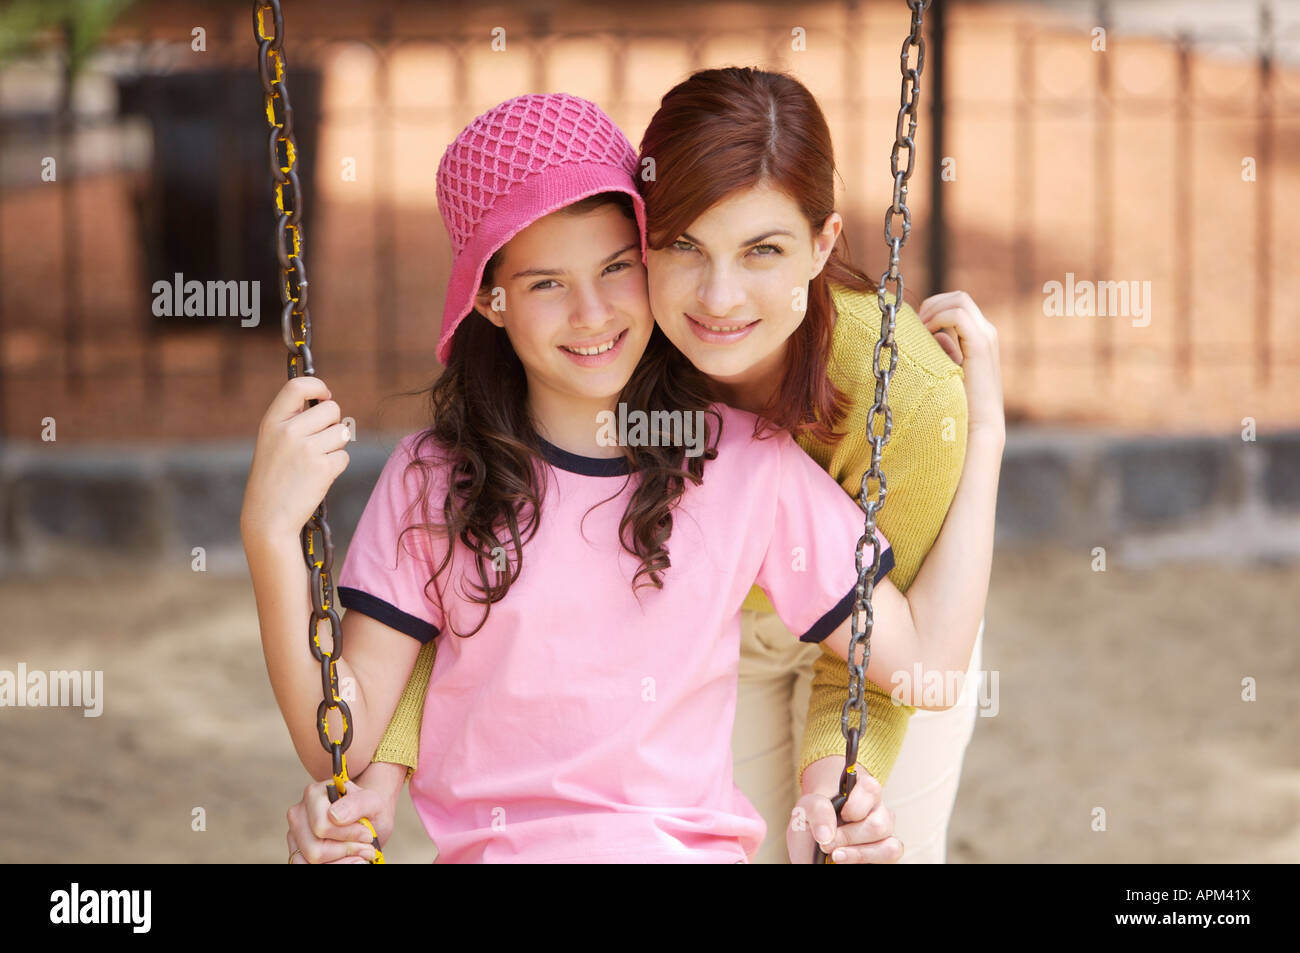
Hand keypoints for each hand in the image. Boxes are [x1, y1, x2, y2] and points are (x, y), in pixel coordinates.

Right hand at [241, 375, 350, 539]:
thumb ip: (293, 421)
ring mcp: (306, 450)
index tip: (326, 395)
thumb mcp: (271, 443)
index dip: (318, 386)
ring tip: (316, 462)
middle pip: (332, 409)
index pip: (297, 386)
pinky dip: (336, 467)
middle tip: (321, 442)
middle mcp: (288, 432)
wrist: (268, 519)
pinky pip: (344, 457)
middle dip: (334, 423)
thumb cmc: (273, 480)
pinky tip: (318, 478)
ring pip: (342, 433)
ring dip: (337, 446)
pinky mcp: (323, 468)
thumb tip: (328, 401)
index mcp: (272, 422)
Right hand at [286, 762, 406, 863]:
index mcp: (314, 794)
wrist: (367, 823)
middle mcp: (298, 814)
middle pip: (315, 849)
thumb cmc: (368, 811)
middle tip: (367, 848)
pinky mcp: (297, 853)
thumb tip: (334, 816)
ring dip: (342, 862)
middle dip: (345, 852)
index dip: (348, 836)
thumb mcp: (372, 802)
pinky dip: (335, 866)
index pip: (322, 826)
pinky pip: (308, 869)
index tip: (367, 835)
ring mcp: (294, 836)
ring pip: (311, 862)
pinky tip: (349, 861)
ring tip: (360, 855)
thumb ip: (357, 804)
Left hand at [786, 755, 902, 863]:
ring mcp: (887, 836)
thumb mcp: (806, 810)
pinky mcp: (886, 856)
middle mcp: (880, 813)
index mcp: (863, 793)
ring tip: (837, 857)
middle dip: (849, 838)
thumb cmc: (815, 821)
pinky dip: (866, 862)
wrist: (813, 844)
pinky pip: (890, 861)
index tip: (841, 816)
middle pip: (878, 825)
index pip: (871, 788)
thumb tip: (826, 834)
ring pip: (890, 847)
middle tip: (827, 844)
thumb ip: (817, 811)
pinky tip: (848, 862)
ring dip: (859, 855)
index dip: (855, 806)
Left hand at [918, 291, 1004, 441]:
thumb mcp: (948, 370)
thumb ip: (943, 349)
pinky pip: (958, 315)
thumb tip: (932, 333)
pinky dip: (938, 319)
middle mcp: (987, 332)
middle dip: (932, 304)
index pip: (958, 304)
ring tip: (920, 330)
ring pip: (959, 300)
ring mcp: (986, 336)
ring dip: (934, 310)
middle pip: (959, 297)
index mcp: (980, 337)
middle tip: (916, 325)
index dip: (934, 308)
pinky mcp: (981, 345)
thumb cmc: (960, 404)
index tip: (917, 327)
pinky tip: (927, 335)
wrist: (979, 426)